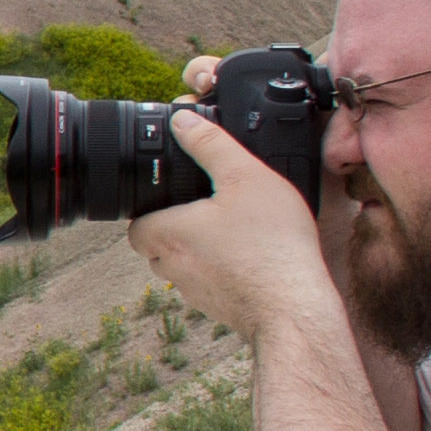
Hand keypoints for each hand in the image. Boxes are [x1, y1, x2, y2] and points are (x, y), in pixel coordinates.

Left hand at [131, 102, 340, 345]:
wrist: (294, 307)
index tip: (172, 196)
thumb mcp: (244, 176)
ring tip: (235, 232)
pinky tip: (254, 258)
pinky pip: (212, 284)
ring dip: (200, 250)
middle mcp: (173, 268)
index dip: (150, 209)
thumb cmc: (270, 243)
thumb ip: (211, 145)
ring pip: (185, 267)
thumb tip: (181, 121)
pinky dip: (225, 271)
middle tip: (207, 209)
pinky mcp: (221, 309)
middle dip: (175, 228)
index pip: (135, 225)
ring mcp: (197, 294)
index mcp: (167, 235)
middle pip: (157, 246)